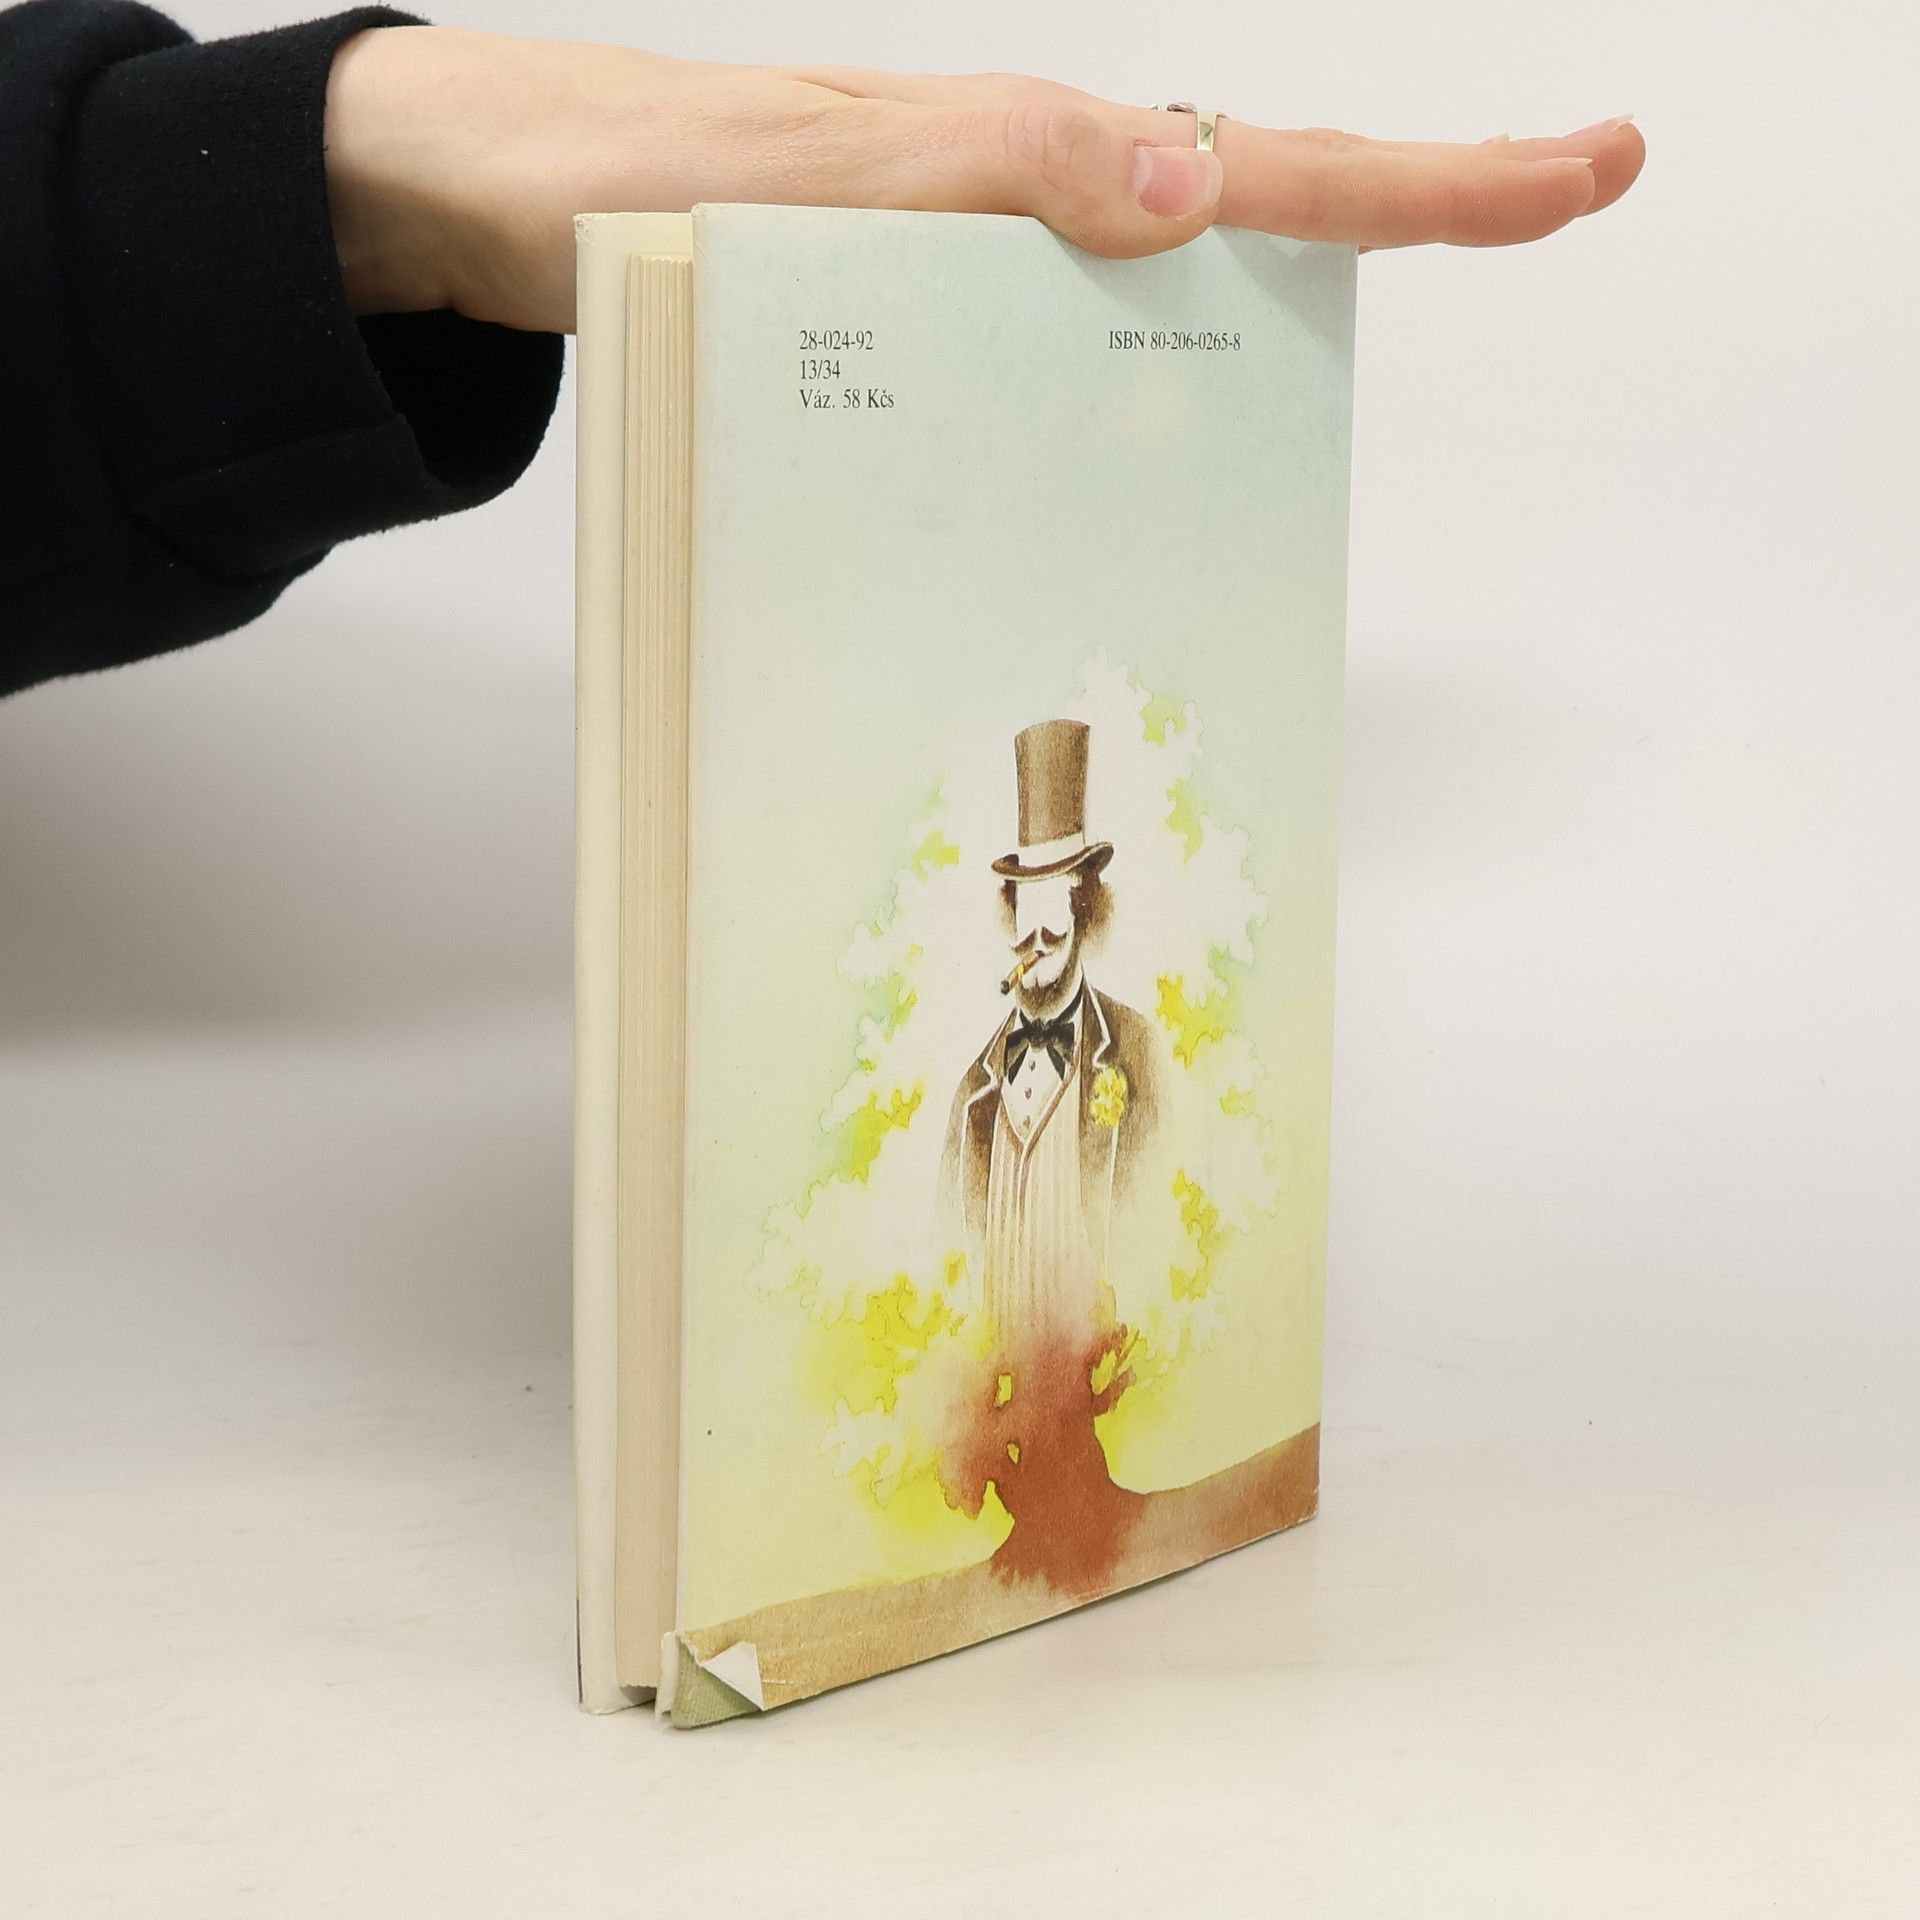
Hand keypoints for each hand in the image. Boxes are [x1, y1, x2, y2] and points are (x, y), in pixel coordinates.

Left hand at [323, 28, 1645, 333]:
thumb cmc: (624, 182)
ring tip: (1424, 284)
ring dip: (1298, 295)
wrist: (490, 209)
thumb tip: (1191, 187)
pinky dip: (1142, 380)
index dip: (1426, 179)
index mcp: (1016, 168)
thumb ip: (993, 172)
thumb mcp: (809, 172)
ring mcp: (975, 277)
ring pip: (1169, 288)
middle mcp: (1015, 219)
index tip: (1579, 169)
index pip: (1260, 168)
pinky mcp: (919, 329)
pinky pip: (1063, 351)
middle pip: (1252, 209)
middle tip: (1558, 198)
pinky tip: (1163, 435)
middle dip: (1413, 203)